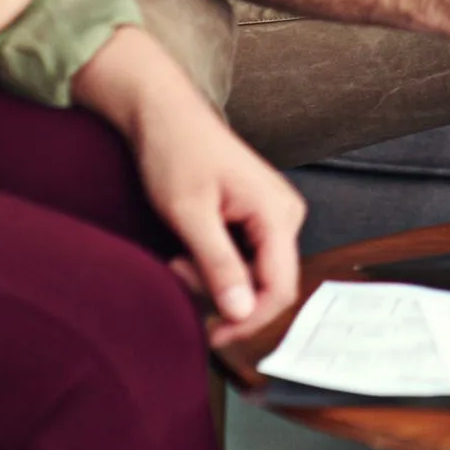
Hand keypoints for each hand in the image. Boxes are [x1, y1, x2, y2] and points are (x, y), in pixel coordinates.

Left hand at [72, 27, 304, 355]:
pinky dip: (214, 264)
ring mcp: (273, 214)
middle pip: (267, 284)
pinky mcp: (257, 216)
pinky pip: (246, 258)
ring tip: (178, 256)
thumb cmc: (176, 151)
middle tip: (178, 270)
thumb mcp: (189, 214)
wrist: (164, 113)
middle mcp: (285, 214)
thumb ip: (218, 265)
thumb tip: (240, 312)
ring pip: (253, 274)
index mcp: (277, 212)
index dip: (248, 320)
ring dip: (214, 278)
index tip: (212, 335)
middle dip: (222, 292)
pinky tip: (189, 248)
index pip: (279, 288)